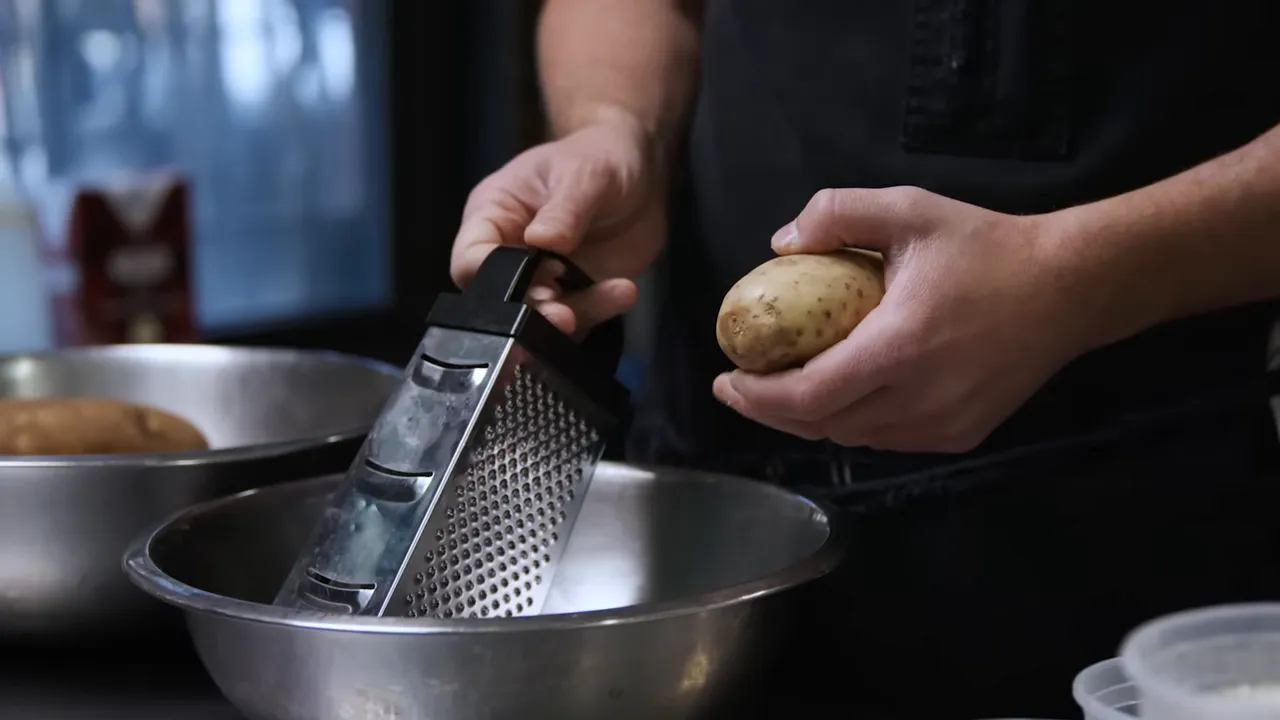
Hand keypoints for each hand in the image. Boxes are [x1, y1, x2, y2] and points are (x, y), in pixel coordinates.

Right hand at [450, 112, 666, 337]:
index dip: (493, 280)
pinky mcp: (575, 295)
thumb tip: (542, 242)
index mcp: (492, 217)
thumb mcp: (583, 174)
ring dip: (572, 318)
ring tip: (611, 294)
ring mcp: (543, 280)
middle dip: (533, 312)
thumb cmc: (597, 158)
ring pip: (541, 319)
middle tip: (564, 315)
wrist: (638, 172)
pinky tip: (624, 291)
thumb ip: (564, 210)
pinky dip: (600, 312)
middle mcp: (510, 254)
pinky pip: (580, 319)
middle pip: (502, 302)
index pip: (471, 260)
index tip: (535, 277)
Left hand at [713, 186, 1103, 452]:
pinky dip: (855, 423)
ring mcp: (943, 425)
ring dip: (812, 418)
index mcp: (898, 348)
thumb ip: (838, 213)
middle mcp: (918, 399)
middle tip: (742, 386)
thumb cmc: (986, 246)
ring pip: (854, 437)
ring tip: (783, 390)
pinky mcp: (963, 435)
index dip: (758, 397)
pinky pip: (888, 439)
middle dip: (772, 410)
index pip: (807, 397)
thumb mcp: (909, 209)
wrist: (1071, 286)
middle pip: (822, 425)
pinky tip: (841, 397)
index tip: (725, 379)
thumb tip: (779, 245)